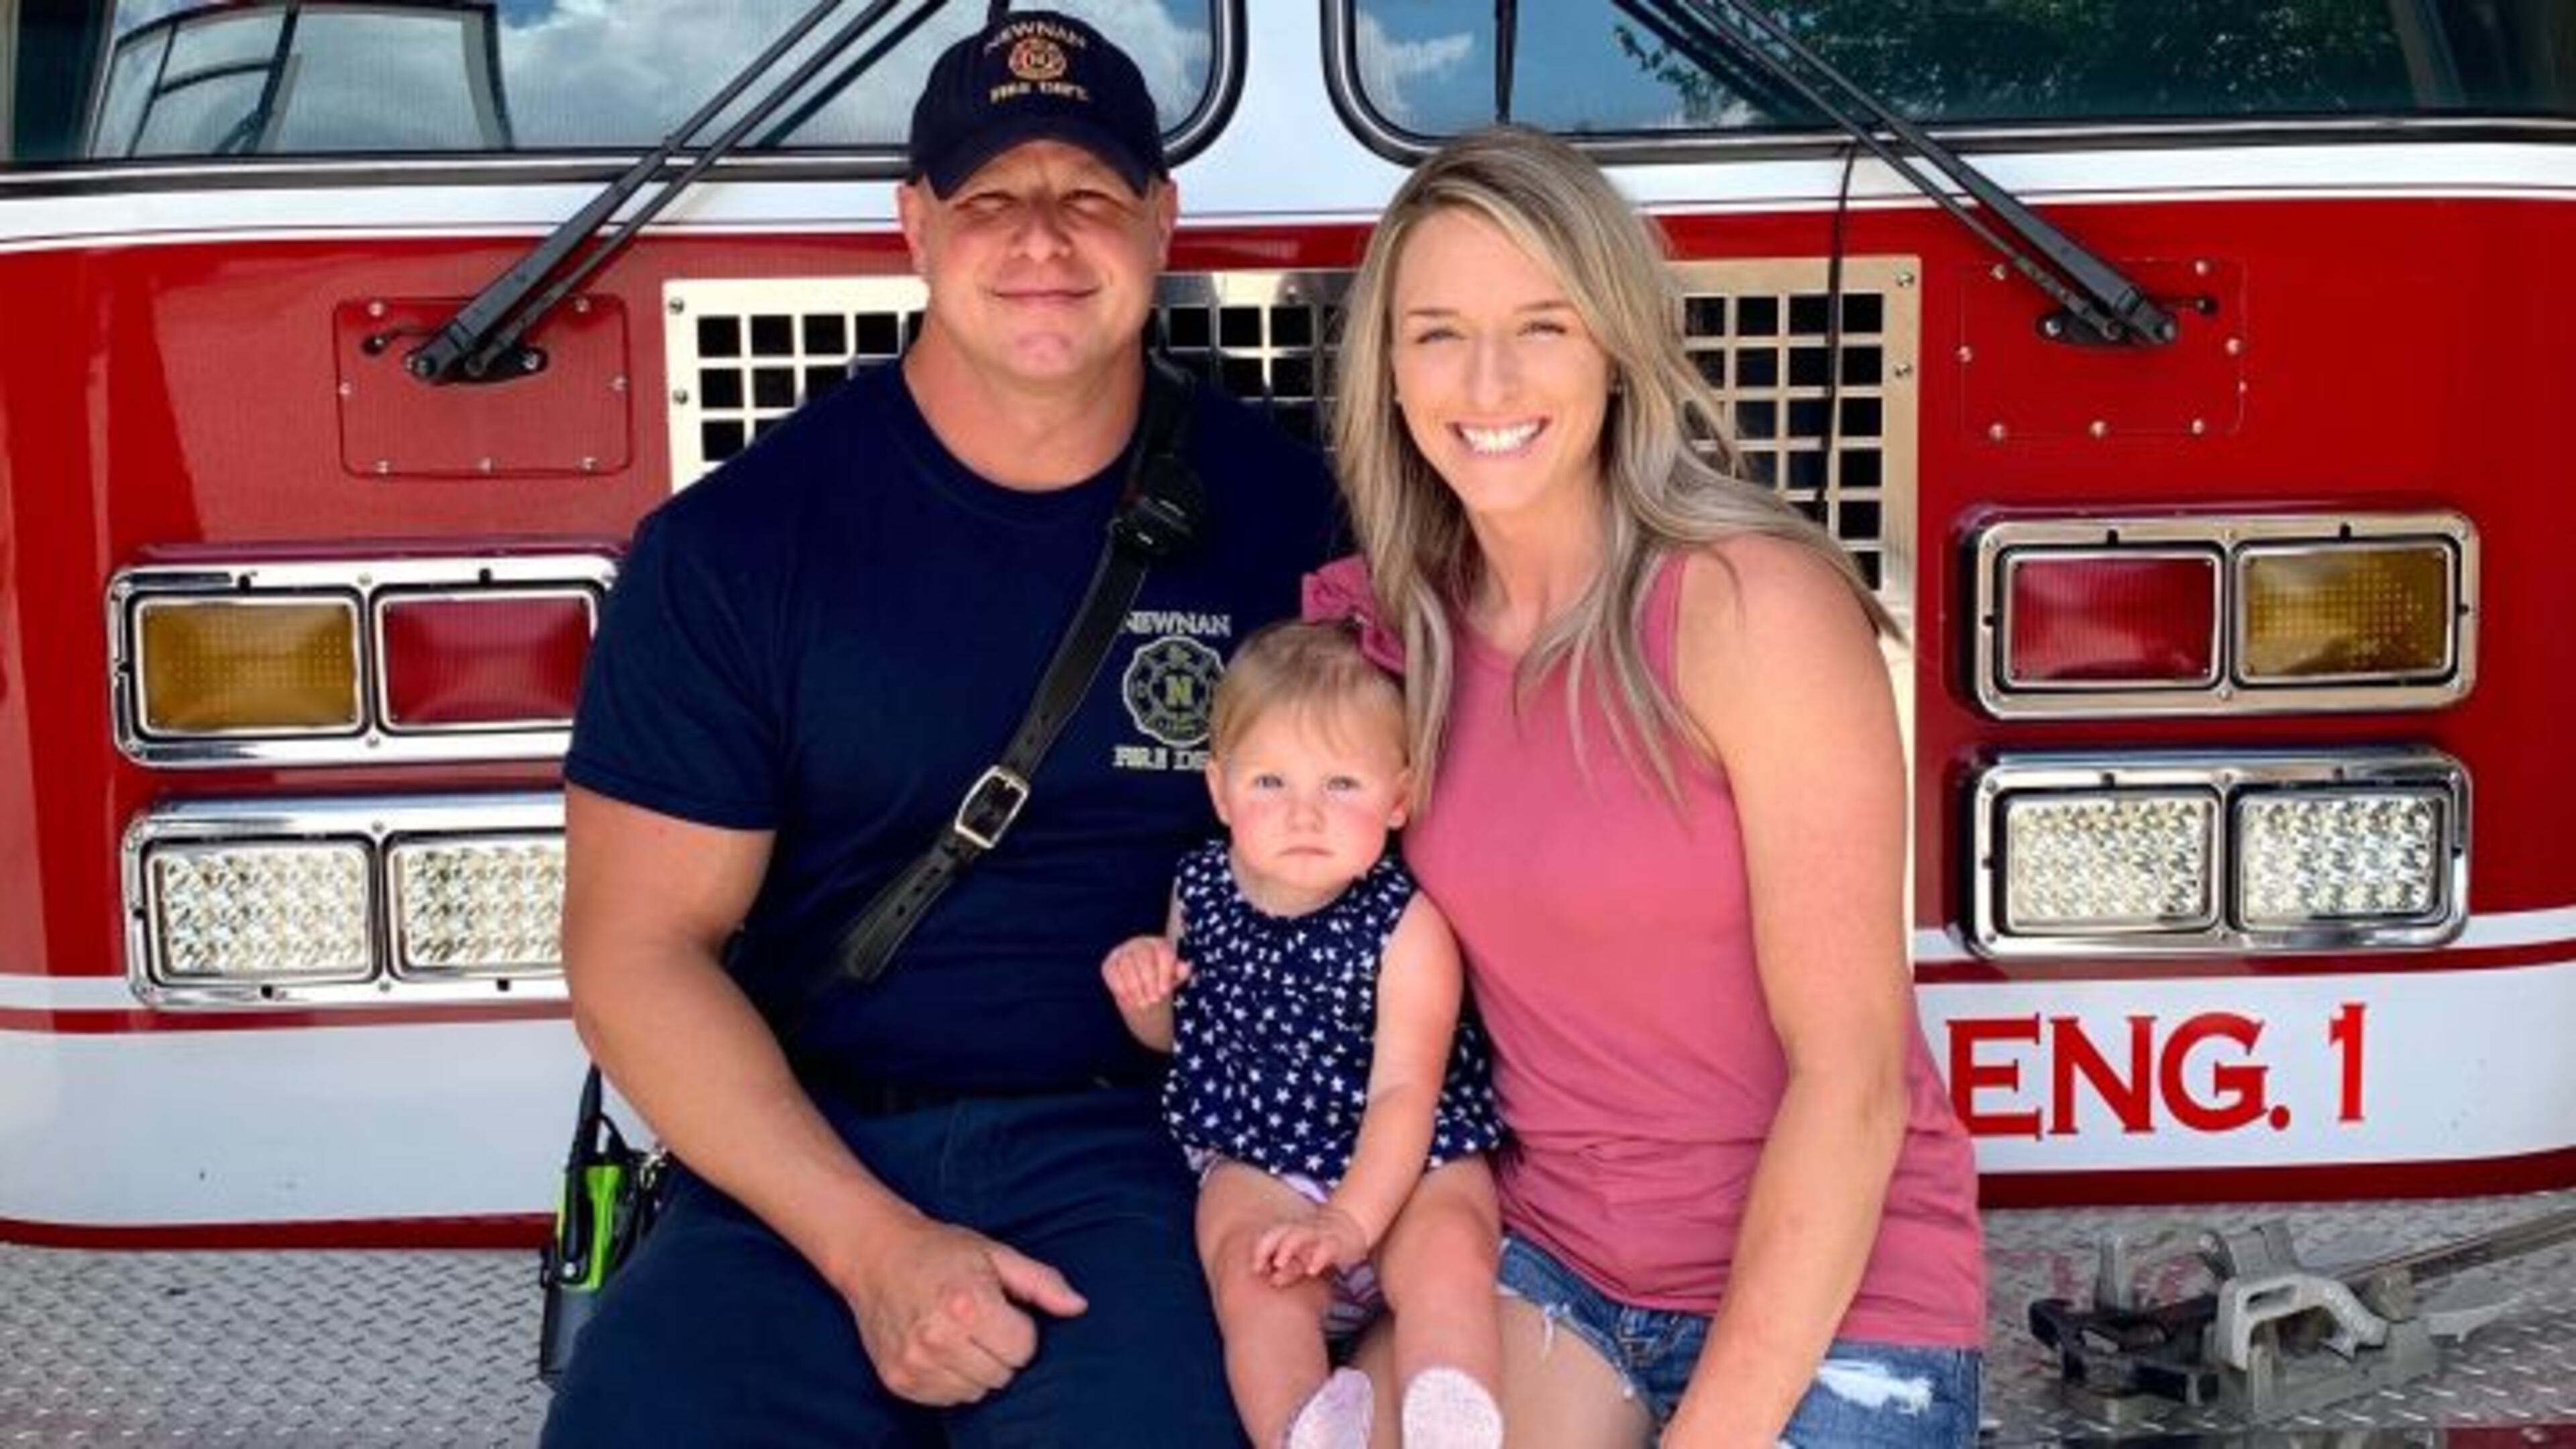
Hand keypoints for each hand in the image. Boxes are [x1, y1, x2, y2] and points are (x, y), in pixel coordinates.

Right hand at [838, 1215, 1088, 1405]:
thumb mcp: (996, 1254)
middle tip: (980, 1322)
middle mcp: (938, 1338)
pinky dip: (951, 1380)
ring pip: (976, 1392)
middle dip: (1000, 1350)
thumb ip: (1041, 1282)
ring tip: (959, 1335)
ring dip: (976, 1369)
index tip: (1001, 1309)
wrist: (876, 1254)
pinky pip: (947, 1399)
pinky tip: (940, 1349)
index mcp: (968, 1303)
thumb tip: (1079, 1307)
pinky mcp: (898, 1379)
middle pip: (1002, 1375)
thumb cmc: (941, 1251)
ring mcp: (914, 1363)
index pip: (1023, 1349)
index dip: (1019, 1329)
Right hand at [1101, 934, 1189, 1011]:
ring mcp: (1122, 952)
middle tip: (1153, 1000)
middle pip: (1144, 957)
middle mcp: (1139, 943)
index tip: (1165, 992)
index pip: (1163, 953)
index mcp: (1159, 944)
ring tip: (1142, 1003)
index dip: (1164, 972)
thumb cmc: (1161, 981)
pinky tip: (1128, 1000)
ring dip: (1134, 987)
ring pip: (1126, 965)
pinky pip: (1112, 973)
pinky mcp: (1108, 964)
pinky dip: (1119, 987)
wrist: (1142, 989)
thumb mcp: (1174, 978)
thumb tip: (1186, 967)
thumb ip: (1181, 972)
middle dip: (1149, 981)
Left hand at [1252, 1201, 1371, 1284]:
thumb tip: (1270, 1282)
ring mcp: (1317, 1235)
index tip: (1253, 1269)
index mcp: (1290, 1232)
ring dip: (1287, 1248)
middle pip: (1279, 1233)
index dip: (1259, 1251)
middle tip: (1258, 1268)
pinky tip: (1311, 1270)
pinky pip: (1326, 1247)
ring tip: (1278, 1264)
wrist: (1350, 1223)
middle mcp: (1301, 1232)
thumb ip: (1288, 1267)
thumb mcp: (1303, 1256)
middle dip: (1266, 1248)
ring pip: (1299, 1236)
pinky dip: (1318, 1257)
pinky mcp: (1335, 1242)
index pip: (1270, 1237)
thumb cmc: (1319, 1244)